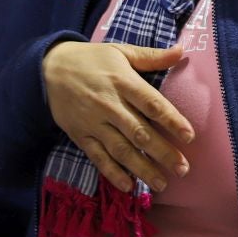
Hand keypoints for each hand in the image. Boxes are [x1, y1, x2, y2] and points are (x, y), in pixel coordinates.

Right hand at [42, 40, 193, 192]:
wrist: (48, 69)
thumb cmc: (91, 59)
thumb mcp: (121, 51)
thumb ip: (152, 56)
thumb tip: (182, 50)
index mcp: (123, 81)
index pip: (151, 103)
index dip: (171, 120)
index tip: (189, 136)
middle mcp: (109, 104)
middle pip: (140, 132)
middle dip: (163, 152)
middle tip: (183, 169)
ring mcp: (94, 123)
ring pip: (121, 149)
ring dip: (142, 168)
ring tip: (162, 183)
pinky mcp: (81, 136)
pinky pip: (98, 157)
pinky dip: (112, 173)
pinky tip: (128, 186)